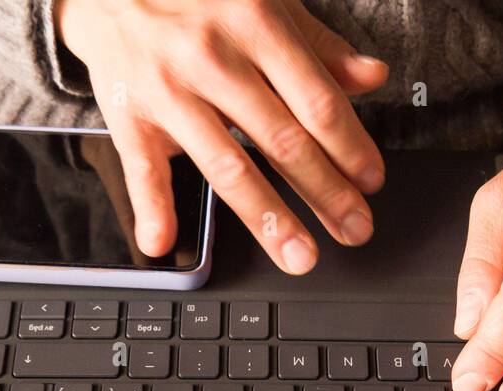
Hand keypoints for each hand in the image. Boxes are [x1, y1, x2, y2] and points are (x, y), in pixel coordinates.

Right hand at [55, 0, 388, 273]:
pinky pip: (143, 170)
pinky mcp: (130, 119)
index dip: (350, 147)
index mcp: (256, 25)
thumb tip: (372, 77)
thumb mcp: (264, 3)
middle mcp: (214, 60)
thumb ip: (318, 46)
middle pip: (282, 141)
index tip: (371, 183)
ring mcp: (170, 93)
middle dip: (326, 193)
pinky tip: (164, 242)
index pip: (316, 101)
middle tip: (354, 229)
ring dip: (268, 219)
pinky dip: (152, 209)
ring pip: (227, 167)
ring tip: (299, 254)